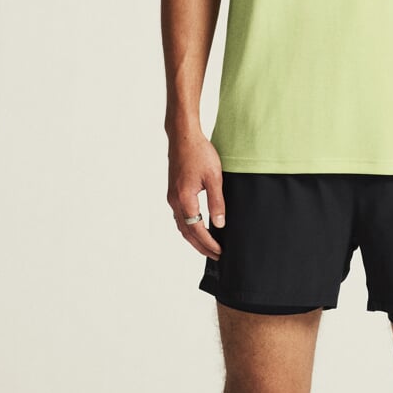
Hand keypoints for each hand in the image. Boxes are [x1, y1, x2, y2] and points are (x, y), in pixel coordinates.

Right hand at [166, 129, 225, 260]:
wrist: (183, 137)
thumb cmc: (199, 153)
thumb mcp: (214, 177)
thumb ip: (217, 201)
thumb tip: (220, 223)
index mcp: (185, 199)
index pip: (197, 230)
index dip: (209, 243)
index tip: (220, 252)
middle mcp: (175, 201)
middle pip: (187, 232)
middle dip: (202, 246)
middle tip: (216, 256)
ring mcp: (172, 197)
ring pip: (182, 226)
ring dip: (194, 238)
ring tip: (208, 246)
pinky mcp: (173, 192)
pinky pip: (180, 217)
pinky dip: (189, 227)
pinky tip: (198, 227)